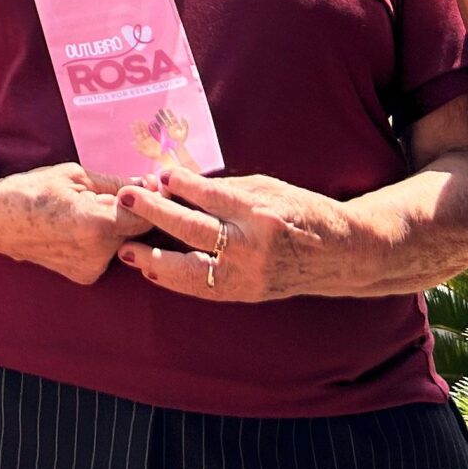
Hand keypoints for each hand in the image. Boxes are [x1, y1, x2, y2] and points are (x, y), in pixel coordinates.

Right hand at [0, 162, 148, 284]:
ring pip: (123, 242)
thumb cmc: (32, 190)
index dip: (154, 199)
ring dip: (117, 226)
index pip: (147, 215)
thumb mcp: (75, 174)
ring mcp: (90, 269)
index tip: (158, 186)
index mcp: (97, 224)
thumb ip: (117, 183)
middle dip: (134, 211)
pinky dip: (102, 240)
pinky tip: (79, 229)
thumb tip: (152, 184)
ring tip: (88, 210)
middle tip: (119, 192)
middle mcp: (97, 253)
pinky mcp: (84, 276)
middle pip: (137, 230)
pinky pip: (107, 254)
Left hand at [115, 169, 359, 301]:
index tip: (158, 174)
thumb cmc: (301, 210)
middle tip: (126, 198)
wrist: (341, 253)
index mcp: (261, 214)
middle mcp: (254, 247)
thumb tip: (175, 183)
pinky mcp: (249, 294)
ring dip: (155, 260)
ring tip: (126, 250)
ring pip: (193, 270)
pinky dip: (176, 281)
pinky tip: (151, 271)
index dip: (183, 185)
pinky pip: (205, 290)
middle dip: (155, 213)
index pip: (213, 198)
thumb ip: (223, 189)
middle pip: (195, 231)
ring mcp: (250, 275)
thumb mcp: (267, 188)